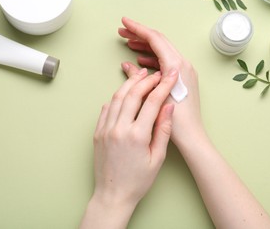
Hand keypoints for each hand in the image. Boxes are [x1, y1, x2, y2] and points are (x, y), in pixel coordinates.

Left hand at [81, 68, 177, 228]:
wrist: (112, 195)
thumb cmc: (137, 181)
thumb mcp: (157, 159)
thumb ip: (163, 131)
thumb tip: (169, 107)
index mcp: (137, 135)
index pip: (152, 102)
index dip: (163, 85)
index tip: (171, 76)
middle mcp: (119, 128)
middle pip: (133, 94)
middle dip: (146, 80)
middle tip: (156, 74)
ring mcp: (106, 129)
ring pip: (117, 97)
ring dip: (130, 84)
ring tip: (140, 76)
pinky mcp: (98, 132)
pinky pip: (106, 108)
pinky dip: (116, 97)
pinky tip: (123, 93)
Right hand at [118, 17, 204, 145]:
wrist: (191, 136)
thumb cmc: (175, 120)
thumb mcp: (153, 97)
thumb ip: (138, 78)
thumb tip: (127, 65)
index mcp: (176, 65)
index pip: (155, 39)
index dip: (137, 29)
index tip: (124, 22)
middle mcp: (183, 64)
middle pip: (159, 42)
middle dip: (140, 35)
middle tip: (122, 32)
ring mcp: (185, 71)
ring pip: (163, 51)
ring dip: (145, 46)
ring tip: (128, 44)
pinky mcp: (183, 79)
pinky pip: (166, 62)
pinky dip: (152, 59)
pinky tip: (141, 62)